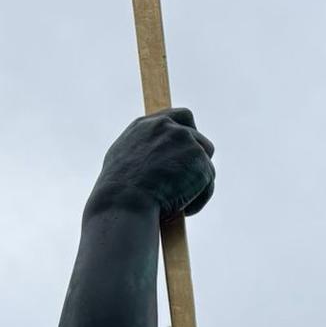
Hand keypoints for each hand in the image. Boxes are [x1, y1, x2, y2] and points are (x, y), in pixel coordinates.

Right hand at [91, 108, 214, 220]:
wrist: (125, 202)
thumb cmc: (117, 194)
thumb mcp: (122, 163)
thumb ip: (141, 154)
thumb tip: (150, 164)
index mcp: (146, 125)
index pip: (179, 117)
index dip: (188, 134)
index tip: (190, 149)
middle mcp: (168, 127)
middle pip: (198, 138)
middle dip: (198, 159)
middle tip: (192, 180)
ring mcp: (186, 141)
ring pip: (205, 163)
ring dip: (197, 182)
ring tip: (180, 203)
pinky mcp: (200, 160)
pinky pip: (208, 184)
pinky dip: (199, 199)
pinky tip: (182, 209)